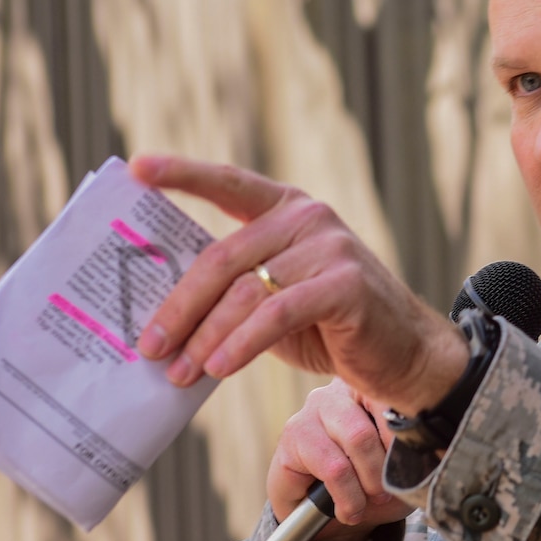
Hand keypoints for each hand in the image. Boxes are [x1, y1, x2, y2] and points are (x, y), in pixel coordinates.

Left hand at [130, 155, 468, 413]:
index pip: (228, 183)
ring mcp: (330, 248)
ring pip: (245, 291)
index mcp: (287, 209)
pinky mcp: (345, 286)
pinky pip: (277, 314)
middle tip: (149, 345)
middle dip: (179, 306)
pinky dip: (241, 344)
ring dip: (204, 337)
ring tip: (178, 372)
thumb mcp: (276, 297)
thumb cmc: (330, 327)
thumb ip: (235, 289)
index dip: (182, 174)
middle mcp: (307, 218)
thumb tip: (164, 317)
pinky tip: (219, 368)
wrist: (403, 355)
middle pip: (223, 257)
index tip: (137, 168)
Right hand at [269, 380, 413, 540]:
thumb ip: (415, 456)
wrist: (327, 516)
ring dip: (366, 483)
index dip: (409, 435)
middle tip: (384, 492)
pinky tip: (347, 509)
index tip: (417, 462)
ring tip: (366, 503)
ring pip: (356, 440)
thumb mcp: (402, 471)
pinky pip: (332, 466)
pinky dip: (347, 497)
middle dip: (383, 468)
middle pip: (377, 422)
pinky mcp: (294, 435)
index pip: (396, 398)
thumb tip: (430, 454)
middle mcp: (340, 391)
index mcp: (371, 389)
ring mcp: (312, 409)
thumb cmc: (368, 484)